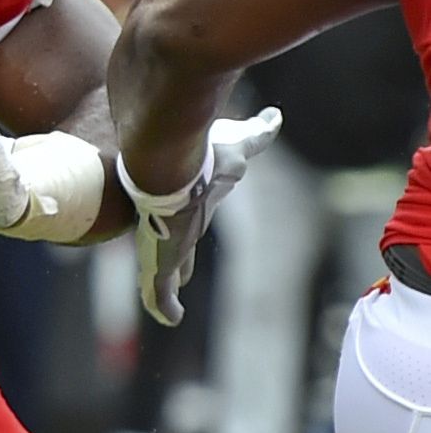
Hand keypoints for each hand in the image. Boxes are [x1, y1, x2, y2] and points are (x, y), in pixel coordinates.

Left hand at [124, 108, 283, 325]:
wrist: (171, 162)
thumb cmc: (203, 154)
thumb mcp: (239, 145)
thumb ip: (257, 133)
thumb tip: (275, 115)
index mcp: (192, 204)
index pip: (189, 220)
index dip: (187, 229)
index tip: (184, 233)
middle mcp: (175, 226)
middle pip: (174, 248)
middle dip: (175, 260)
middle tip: (177, 275)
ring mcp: (163, 246)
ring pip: (163, 273)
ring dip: (165, 288)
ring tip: (167, 306)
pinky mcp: (157, 262)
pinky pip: (158, 291)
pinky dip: (163, 305)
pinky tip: (168, 317)